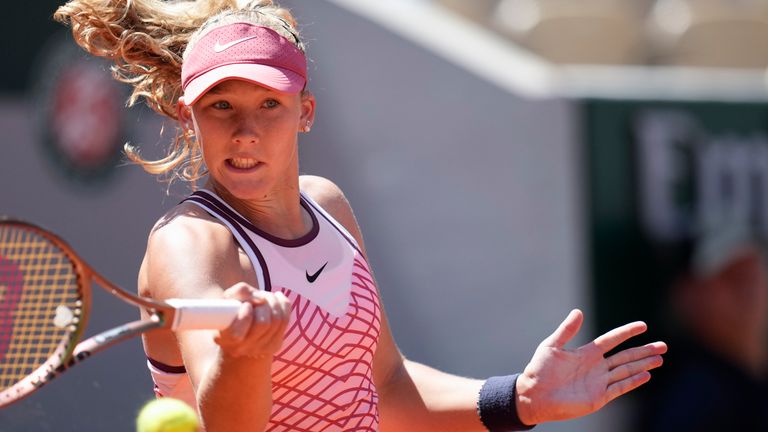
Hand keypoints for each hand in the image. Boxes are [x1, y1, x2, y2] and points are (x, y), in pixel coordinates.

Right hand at [213, 283, 291, 359]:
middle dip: (263, 304)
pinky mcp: (275, 346)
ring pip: (276, 320)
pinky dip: (283, 304)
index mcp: (225, 339)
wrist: (242, 325)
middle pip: (263, 323)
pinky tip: (276, 298)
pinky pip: (285, 320)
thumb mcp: (229, 297)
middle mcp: (242, 349)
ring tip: (265, 297)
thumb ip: (240, 292)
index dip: (245, 315)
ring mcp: (260, 350)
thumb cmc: (233, 308)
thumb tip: (262, 299)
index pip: (236, 334)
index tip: (246, 304)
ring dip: (272, 301)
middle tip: (258, 297)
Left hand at [515, 309, 666, 424]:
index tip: (643, 325)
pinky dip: (633, 381)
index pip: (612, 340)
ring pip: (626, 371)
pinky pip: (619, 388)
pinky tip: (646, 375)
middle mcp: (596, 367)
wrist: (534, 394)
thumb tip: (579, 311)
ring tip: (660, 358)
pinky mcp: (598, 397)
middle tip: (664, 345)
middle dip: (644, 350)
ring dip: (643, 365)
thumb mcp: (551, 346)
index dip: (627, 332)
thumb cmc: (539, 370)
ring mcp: (599, 382)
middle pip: (626, 356)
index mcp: (586, 353)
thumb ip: (567, 330)